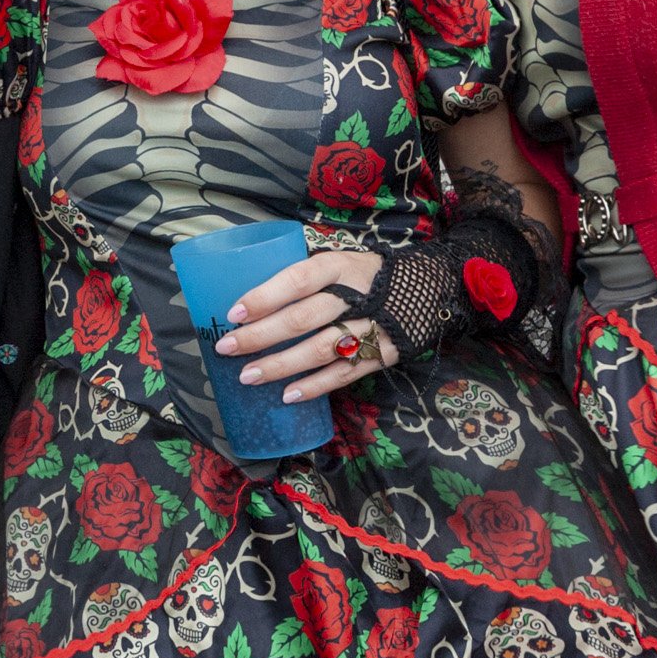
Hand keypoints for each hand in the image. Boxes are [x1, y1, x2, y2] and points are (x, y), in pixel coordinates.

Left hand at [212, 250, 402, 402]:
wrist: (430, 288)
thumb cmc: (367, 275)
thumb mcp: (340, 262)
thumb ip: (306, 277)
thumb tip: (256, 297)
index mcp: (339, 266)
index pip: (296, 279)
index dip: (264, 296)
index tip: (234, 313)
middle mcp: (354, 297)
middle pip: (302, 318)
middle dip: (261, 336)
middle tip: (227, 348)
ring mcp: (369, 328)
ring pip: (319, 350)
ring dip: (281, 365)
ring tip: (248, 376)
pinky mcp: (381, 354)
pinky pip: (343, 374)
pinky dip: (315, 386)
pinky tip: (288, 395)